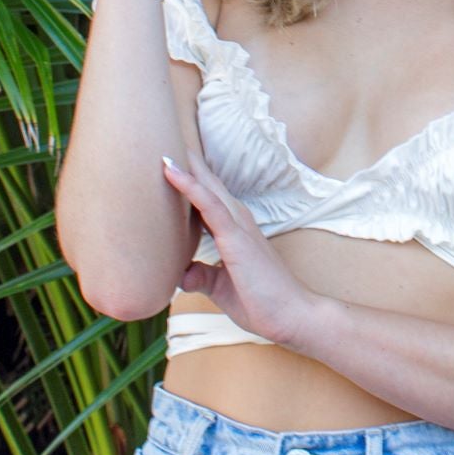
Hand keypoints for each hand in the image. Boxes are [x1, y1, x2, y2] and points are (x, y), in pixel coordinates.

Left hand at [162, 151, 317, 348]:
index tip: (168, 159)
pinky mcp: (236, 238)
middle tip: (163, 138)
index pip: (207, 198)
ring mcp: (238, 226)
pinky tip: (171, 170)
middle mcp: (237, 220)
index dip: (189, 178)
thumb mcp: (221, 287)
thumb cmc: (262, 302)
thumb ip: (201, 276)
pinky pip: (209, 205)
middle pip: (207, 184)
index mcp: (234, 230)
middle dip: (187, 162)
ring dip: (185, 166)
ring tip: (162, 145)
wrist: (291, 317)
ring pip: (206, 187)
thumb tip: (180, 275)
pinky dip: (189, 185)